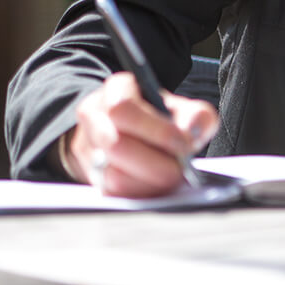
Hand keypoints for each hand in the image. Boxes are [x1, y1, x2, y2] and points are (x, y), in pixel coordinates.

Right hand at [64, 72, 218, 196]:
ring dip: (147, 182)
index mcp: (116, 90)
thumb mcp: (183, 109)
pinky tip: (156, 186)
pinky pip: (112, 193)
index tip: (182, 145)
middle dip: (154, 163)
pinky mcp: (90, 176)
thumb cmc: (162, 119)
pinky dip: (139, 194)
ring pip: (112, 174)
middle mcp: (94, 116)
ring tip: (169, 177)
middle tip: (179, 170)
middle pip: (114, 145)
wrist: (137, 133)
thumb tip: (190, 132)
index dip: (155, 130)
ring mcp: (87, 147)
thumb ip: (196, 116)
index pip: (123, 108)